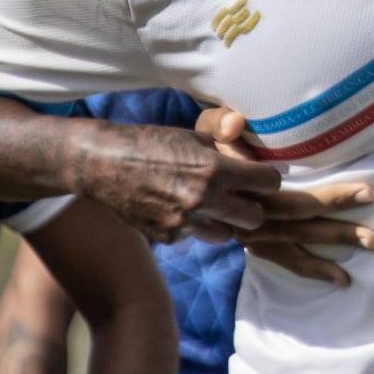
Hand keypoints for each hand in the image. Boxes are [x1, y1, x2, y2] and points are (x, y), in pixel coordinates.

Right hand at [63, 117, 281, 243]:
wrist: (104, 164)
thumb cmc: (152, 143)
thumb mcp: (194, 136)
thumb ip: (226, 150)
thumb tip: (254, 157)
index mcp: (214, 170)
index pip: (268, 183)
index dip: (268, 179)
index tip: (263, 178)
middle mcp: (202, 200)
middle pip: (254, 218)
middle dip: (253, 207)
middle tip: (243, 197)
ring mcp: (184, 223)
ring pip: (227, 235)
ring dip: (225, 222)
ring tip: (212, 205)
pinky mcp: (167, 237)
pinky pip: (196, 236)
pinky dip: (195, 226)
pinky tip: (181, 209)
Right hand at [194, 107, 373, 285]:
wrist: (150, 189)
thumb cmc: (181, 154)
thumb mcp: (196, 134)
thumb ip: (217, 124)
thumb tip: (236, 123)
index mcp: (228, 180)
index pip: (276, 182)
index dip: (305, 177)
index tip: (343, 178)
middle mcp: (238, 211)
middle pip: (294, 209)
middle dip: (334, 203)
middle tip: (370, 195)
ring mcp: (243, 234)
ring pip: (294, 238)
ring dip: (332, 239)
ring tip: (371, 241)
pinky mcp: (250, 248)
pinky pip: (284, 260)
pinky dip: (312, 268)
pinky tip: (340, 276)